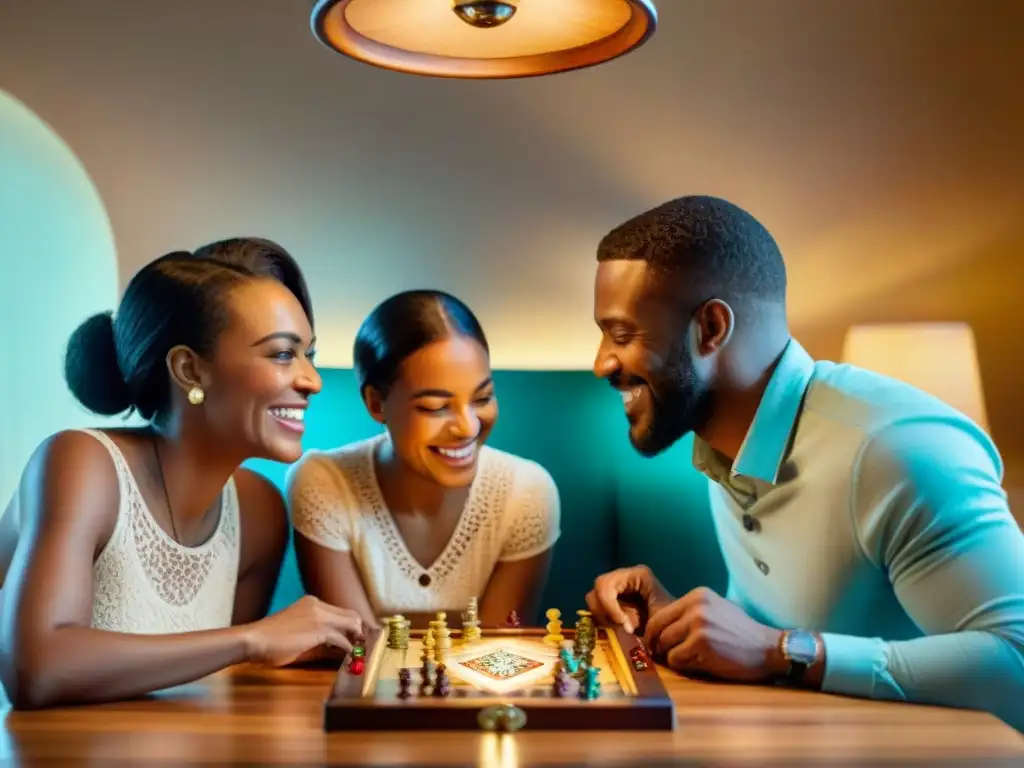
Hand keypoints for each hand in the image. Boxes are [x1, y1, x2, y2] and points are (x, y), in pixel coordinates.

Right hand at [245, 595, 364, 666]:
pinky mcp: (318, 630)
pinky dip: (347, 649)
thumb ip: (316, 634)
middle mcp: (318, 605)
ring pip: (351, 624)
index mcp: (311, 603)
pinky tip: (347, 658)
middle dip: (358, 631)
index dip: (350, 626)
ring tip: (357, 653)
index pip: (341, 611)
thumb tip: (335, 646)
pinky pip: (342, 639)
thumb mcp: (297, 631)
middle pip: (351, 615)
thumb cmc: (270, 640)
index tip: (355, 638)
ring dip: (356, 640)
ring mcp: (319, 616)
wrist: (254, 640)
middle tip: (360, 646)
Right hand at [585, 565, 673, 634]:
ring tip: (622, 627)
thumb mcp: (659, 619)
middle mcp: (624, 575)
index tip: (623, 625)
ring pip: (594, 599)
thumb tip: (623, 628)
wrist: (676, 623)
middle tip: (622, 627)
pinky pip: (598, 607)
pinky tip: (619, 626)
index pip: (606, 585)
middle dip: (606, 612)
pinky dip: (605, 619)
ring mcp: (617, 586)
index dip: (609, 606)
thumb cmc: (671, 619)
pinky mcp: (613, 598)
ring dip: (605, 616)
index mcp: (637, 574)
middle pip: (598, 589)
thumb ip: (638, 621)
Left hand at [644, 587, 782, 681]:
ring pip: (665, 645)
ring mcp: (698, 624)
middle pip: (657, 629)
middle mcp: (695, 606)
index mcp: (698, 596)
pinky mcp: (701, 643)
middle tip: (661, 657)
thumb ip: (690, 615)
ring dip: (672, 657)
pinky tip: (700, 665)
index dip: (653, 633)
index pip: (660, 614)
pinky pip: (676, 659)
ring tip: (689, 660)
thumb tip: (662, 629)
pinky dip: (683, 666)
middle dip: (656, 646)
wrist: (769, 649)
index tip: (655, 645)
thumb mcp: (716, 611)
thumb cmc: (742, 635)